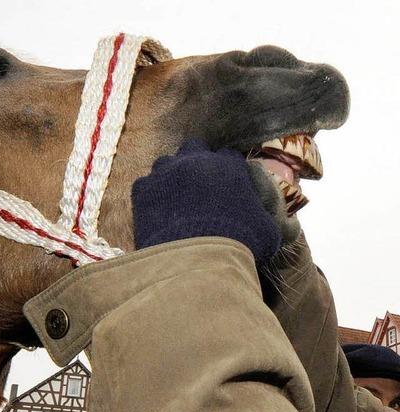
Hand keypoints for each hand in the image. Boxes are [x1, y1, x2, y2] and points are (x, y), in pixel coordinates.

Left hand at [131, 139, 280, 262]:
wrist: (197, 257)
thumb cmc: (239, 243)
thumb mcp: (266, 230)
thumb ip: (265, 215)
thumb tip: (274, 220)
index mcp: (228, 165)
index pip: (228, 156)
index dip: (227, 170)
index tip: (225, 184)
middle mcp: (196, 160)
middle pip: (194, 147)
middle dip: (196, 161)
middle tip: (197, 184)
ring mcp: (166, 171)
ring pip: (166, 162)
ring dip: (170, 175)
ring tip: (174, 198)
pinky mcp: (143, 189)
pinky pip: (145, 184)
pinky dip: (150, 195)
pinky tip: (156, 212)